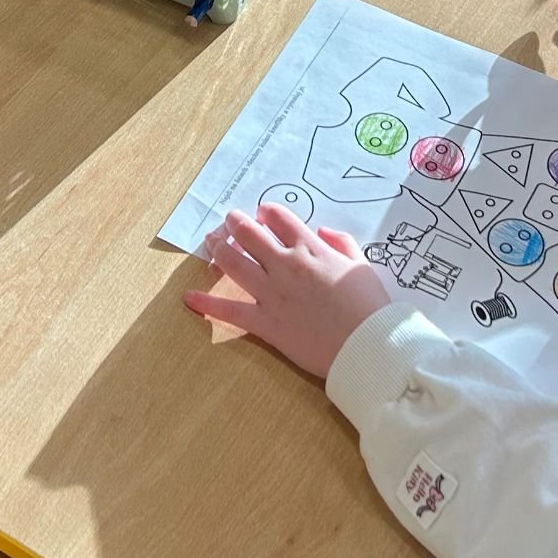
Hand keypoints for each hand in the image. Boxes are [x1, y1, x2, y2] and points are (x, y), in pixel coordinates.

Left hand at [182, 204, 391, 379]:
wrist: (366, 345)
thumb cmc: (369, 306)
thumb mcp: (362, 264)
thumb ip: (341, 243)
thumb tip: (323, 231)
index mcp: (311, 249)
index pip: (279, 219)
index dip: (266, 212)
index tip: (261, 214)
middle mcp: (286, 265)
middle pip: (249, 235)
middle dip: (235, 224)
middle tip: (229, 220)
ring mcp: (272, 293)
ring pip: (234, 264)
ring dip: (218, 250)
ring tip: (210, 242)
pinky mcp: (265, 323)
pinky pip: (230, 311)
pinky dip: (207, 304)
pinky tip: (189, 298)